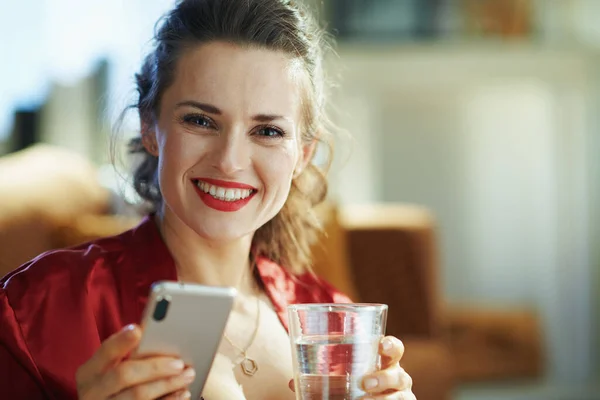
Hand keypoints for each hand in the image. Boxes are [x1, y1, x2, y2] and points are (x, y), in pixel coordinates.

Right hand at [76, 324, 194, 399]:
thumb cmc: (111, 386)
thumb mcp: (108, 371)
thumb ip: (125, 354)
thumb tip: (152, 331)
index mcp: (89, 373)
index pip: (105, 352)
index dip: (121, 341)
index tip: (138, 330)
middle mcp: (92, 392)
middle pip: (124, 375)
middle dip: (155, 367)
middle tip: (179, 363)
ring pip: (138, 395)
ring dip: (167, 384)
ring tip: (187, 375)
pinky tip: (182, 393)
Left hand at [287, 336, 414, 398]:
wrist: (361, 399)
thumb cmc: (353, 386)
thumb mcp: (339, 379)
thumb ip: (320, 379)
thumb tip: (291, 382)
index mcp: (382, 361)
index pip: (394, 348)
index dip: (391, 345)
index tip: (381, 345)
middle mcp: (396, 378)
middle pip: (400, 374)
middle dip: (384, 377)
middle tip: (364, 382)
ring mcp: (400, 396)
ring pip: (401, 397)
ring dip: (383, 399)